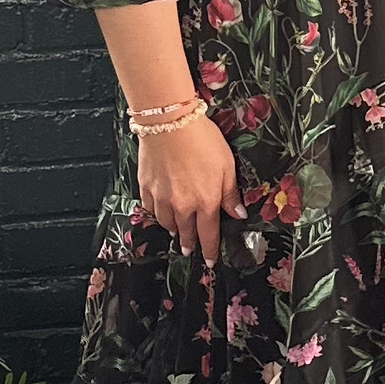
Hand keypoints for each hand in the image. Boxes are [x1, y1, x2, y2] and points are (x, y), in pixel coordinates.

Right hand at [137, 110, 242, 262]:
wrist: (170, 122)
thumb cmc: (202, 140)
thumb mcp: (227, 166)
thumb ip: (230, 194)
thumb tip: (238, 215)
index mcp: (205, 202)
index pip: (208, 234)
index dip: (210, 249)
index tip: (210, 261)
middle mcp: (182, 205)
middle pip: (186, 232)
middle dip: (189, 244)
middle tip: (190, 251)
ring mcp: (161, 198)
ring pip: (166, 223)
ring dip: (173, 230)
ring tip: (176, 234)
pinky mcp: (146, 187)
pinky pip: (150, 209)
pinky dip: (156, 214)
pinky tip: (159, 213)